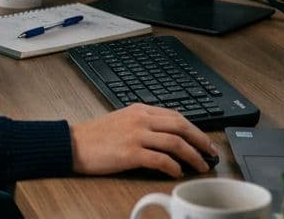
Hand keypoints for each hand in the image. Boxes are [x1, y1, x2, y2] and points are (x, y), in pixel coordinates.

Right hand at [69, 104, 216, 176]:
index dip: (195, 129)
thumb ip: (144, 124)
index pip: (175, 115)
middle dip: (201, 140)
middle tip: (212, 153)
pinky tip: (177, 172)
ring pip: (175, 142)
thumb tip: (169, 138)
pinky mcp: (130, 153)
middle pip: (180, 126)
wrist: (72, 144)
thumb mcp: (122, 120)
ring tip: (201, 166)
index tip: (204, 141)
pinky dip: (173, 166)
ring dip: (193, 156)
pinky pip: (160, 159)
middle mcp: (140, 119)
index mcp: (139, 110)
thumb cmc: (95, 136)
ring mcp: (135, 135)